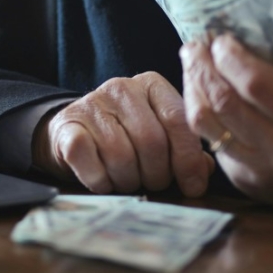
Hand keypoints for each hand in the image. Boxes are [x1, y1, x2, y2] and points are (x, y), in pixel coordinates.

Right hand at [32, 72, 214, 196]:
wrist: (72, 133)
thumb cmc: (125, 137)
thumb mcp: (159, 136)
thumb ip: (184, 149)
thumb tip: (205, 169)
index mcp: (151, 85)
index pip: (177, 120)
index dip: (188, 158)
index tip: (193, 187)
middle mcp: (121, 87)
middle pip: (151, 141)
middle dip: (157, 174)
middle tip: (152, 184)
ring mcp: (91, 104)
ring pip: (121, 155)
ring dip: (128, 181)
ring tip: (127, 181)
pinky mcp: (67, 125)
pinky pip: (90, 162)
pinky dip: (100, 181)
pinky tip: (103, 180)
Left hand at [180, 35, 272, 213]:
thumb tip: (242, 40)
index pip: (256, 85)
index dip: (231, 57)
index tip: (221, 38)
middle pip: (224, 103)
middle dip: (203, 67)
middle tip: (195, 45)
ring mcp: (258, 171)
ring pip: (205, 124)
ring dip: (193, 88)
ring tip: (192, 65)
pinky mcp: (241, 180)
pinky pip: (210, 140)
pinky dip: (202, 110)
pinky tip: (202, 92)